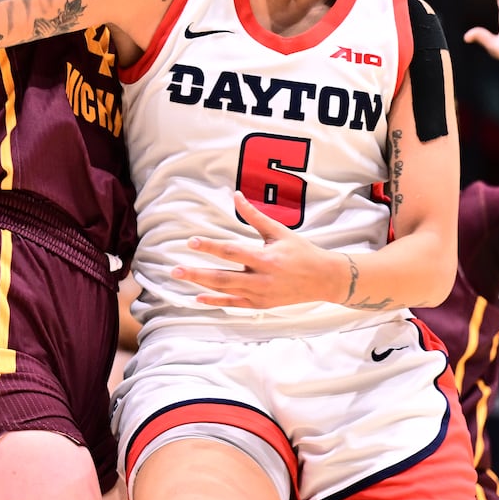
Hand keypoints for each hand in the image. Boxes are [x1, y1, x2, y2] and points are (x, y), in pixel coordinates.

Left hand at [172, 192, 336, 307]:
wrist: (324, 279)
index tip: (191, 241)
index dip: (211, 246)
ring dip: (201, 285)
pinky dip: (215, 301)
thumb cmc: (301, 252)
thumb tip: (236, 195)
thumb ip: (255, 216)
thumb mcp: (279, 231)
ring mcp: (261, 295)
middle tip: (175, 269)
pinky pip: (234, 304)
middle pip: (223, 277)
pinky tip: (197, 298)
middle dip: (197, 273)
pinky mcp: (261, 304)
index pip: (232, 252)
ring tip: (181, 277)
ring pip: (226, 291)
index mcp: (266, 258)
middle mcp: (262, 279)